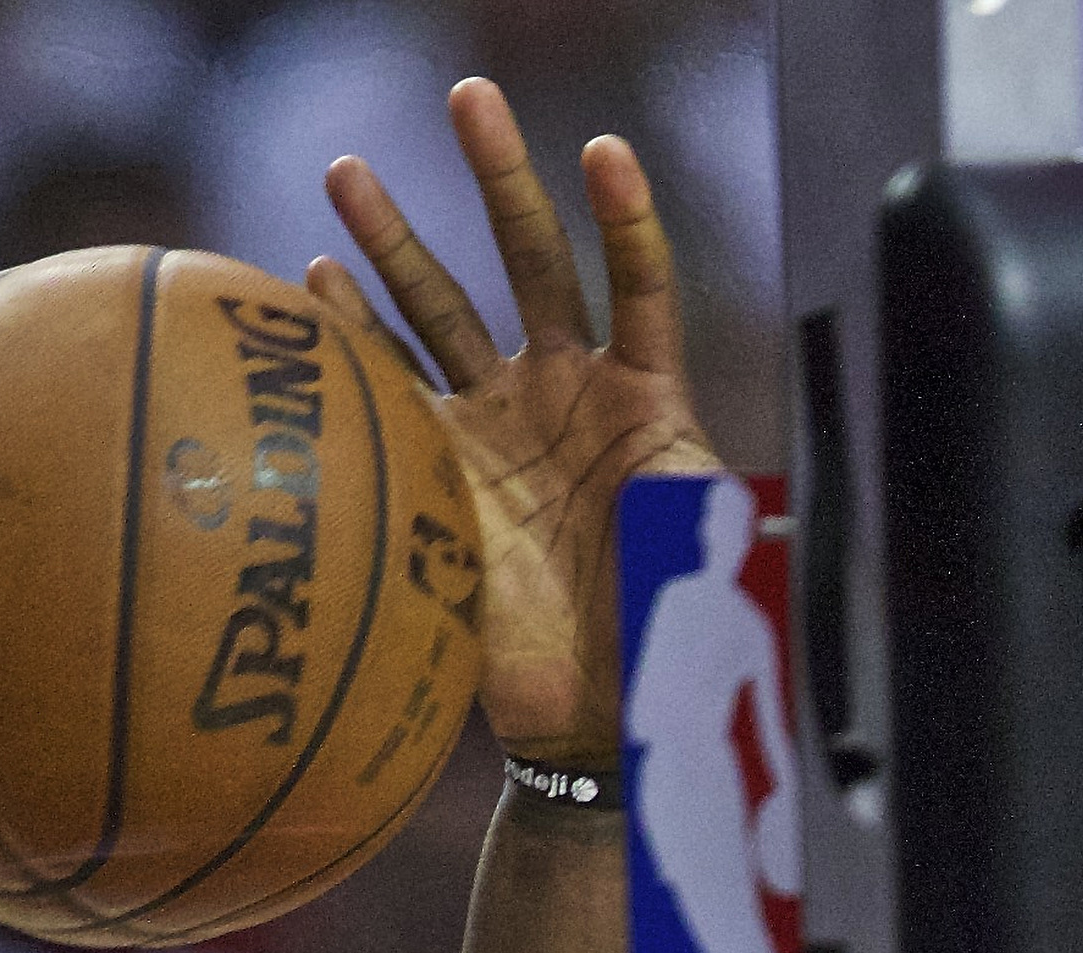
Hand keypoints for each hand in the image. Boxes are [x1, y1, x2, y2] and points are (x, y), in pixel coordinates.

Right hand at [315, 77, 719, 763]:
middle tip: (469, 96)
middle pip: (529, 259)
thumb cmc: (670, 648)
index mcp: (641, 401)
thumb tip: (767, 520)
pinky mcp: (438, 477)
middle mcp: (563, 396)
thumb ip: (734, 520)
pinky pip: (388, 393)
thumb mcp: (716, 567)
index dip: (626, 221)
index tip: (605, 155)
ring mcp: (495, 430)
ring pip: (440, 309)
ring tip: (348, 171)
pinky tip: (315, 285)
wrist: (596, 727)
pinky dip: (351, 341)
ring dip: (393, 241)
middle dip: (497, 175)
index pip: (638, 285)